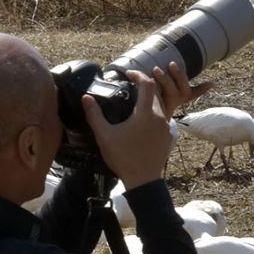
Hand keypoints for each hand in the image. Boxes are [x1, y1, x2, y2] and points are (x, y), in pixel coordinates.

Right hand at [82, 64, 209, 189]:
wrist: (143, 180)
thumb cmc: (123, 157)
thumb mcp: (104, 135)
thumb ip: (94, 115)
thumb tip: (86, 98)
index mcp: (145, 113)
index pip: (147, 84)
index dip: (138, 74)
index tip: (128, 73)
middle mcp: (160, 117)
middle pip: (155, 93)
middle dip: (143, 86)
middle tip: (129, 85)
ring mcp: (166, 127)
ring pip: (160, 105)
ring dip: (148, 100)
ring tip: (133, 101)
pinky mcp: (167, 136)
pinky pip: (162, 117)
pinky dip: (152, 112)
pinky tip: (140, 119)